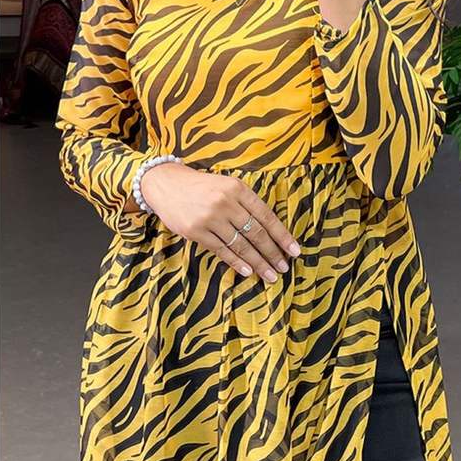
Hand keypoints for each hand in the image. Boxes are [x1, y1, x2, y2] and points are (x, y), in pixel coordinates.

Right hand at [141, 161, 300, 283]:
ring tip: (270, 275)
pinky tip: (248, 272)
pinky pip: (221, 250)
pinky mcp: (195, 231)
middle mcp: (224, 202)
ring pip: (240, 245)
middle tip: (283, 268)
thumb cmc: (201, 187)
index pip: (266, 216)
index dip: (282, 236)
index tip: (294, 251)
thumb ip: (246, 203)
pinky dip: (237, 263)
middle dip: (272, 253)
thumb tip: (270, 231)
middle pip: (255, 233)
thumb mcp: (226, 186)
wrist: (166, 184)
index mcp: (237, 189)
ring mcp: (209, 218)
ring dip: (258, 263)